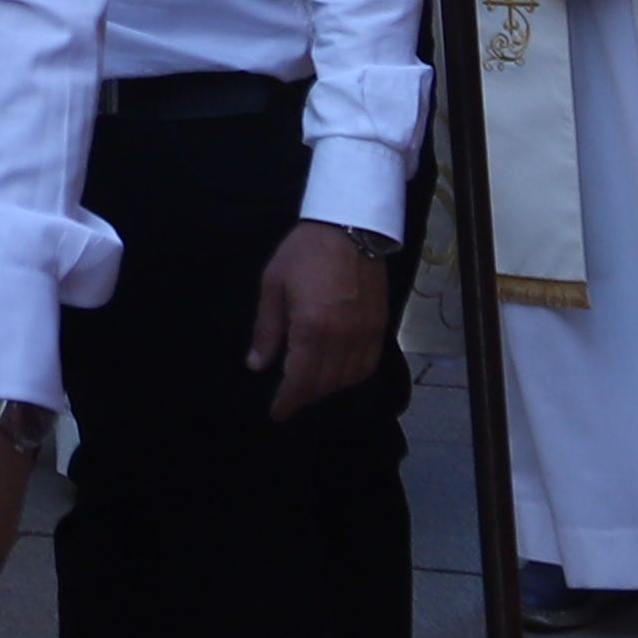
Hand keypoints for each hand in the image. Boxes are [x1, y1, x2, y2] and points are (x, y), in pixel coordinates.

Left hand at [245, 220, 393, 418]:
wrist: (350, 224)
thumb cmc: (305, 252)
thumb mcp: (274, 285)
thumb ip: (267, 329)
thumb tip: (257, 365)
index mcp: (312, 328)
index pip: (300, 380)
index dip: (288, 401)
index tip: (277, 413)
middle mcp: (342, 338)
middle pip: (324, 384)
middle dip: (305, 396)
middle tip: (290, 398)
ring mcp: (365, 334)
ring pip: (348, 379)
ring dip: (328, 389)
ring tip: (311, 386)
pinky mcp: (381, 326)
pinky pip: (368, 365)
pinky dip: (352, 376)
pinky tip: (339, 373)